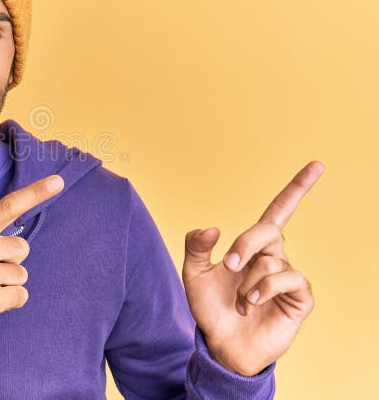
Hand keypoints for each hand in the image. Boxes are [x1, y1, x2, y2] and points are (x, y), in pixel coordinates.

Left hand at [182, 161, 323, 375]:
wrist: (221, 344)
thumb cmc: (211, 308)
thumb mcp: (193, 274)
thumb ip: (195, 247)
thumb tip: (213, 227)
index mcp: (253, 246)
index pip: (278, 211)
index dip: (296, 188)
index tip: (317, 165)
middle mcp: (274, 257)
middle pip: (268, 230)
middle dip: (245, 244)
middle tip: (228, 265)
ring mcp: (288, 277)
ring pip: (270, 261)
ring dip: (246, 282)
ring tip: (240, 302)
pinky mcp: (299, 299)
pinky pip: (288, 279)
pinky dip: (263, 290)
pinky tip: (252, 304)